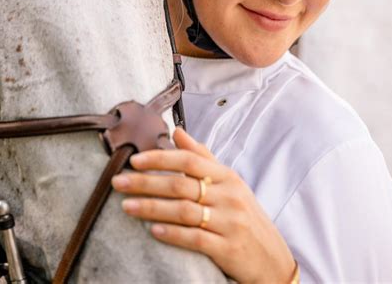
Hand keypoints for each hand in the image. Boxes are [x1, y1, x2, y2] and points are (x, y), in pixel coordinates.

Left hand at [112, 128, 295, 283]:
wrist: (273, 260)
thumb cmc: (245, 217)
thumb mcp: (230, 184)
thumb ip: (202, 157)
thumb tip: (176, 131)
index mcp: (227, 176)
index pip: (190, 160)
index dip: (161, 158)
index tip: (134, 160)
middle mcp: (228, 196)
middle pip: (181, 184)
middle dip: (146, 182)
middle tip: (118, 182)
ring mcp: (229, 222)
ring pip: (184, 211)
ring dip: (151, 208)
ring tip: (126, 206)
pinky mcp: (227, 249)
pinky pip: (195, 239)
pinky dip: (172, 234)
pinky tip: (153, 230)